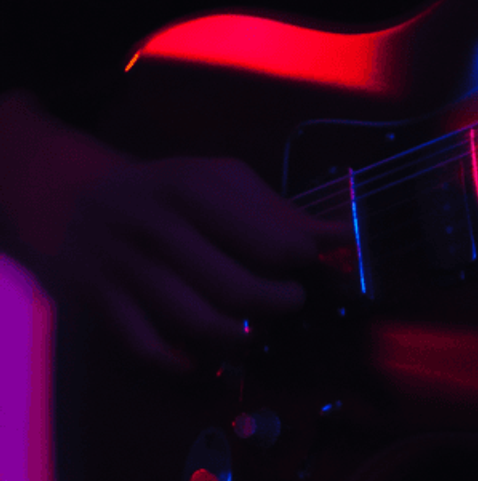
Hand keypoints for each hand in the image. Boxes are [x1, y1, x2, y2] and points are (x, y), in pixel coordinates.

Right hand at [57, 155, 352, 370]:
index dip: (302, 258)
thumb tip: (339, 237)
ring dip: (243, 337)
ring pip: (199, 325)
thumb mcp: (221, 179)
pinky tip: (206, 355)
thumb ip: (278, 210)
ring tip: (259, 327)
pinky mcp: (101, 306)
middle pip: (238, 290)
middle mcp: (160, 231)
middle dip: (280, 303)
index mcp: (194, 191)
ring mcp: (127, 271)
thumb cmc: (166, 189)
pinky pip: (150, 350)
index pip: (267, 241)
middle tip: (292, 299)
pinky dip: (184, 363)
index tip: (311, 259)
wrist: (72, 198)